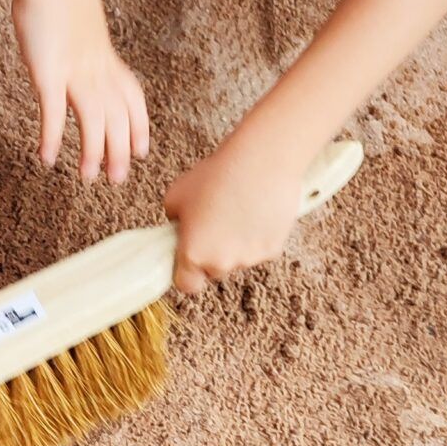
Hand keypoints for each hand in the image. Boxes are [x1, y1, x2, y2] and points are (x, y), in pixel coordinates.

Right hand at [12, 0, 149, 182]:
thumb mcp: (78, 27)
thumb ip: (80, 47)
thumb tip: (76, 56)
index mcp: (106, 59)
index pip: (133, 100)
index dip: (140, 126)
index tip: (143, 150)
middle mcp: (97, 70)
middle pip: (117, 118)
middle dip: (120, 151)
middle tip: (117, 180)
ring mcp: (74, 73)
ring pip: (93, 121)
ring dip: (92, 153)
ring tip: (87, 179)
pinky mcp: (48, 73)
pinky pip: (53, 113)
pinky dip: (51, 138)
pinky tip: (47, 159)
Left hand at [163, 132, 311, 292]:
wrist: (261, 160)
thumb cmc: (216, 174)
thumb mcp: (175, 196)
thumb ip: (173, 222)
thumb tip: (181, 229)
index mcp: (193, 255)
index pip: (187, 285)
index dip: (187, 273)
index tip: (189, 258)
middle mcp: (222, 263)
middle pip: (214, 271)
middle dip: (213, 254)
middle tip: (216, 224)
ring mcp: (249, 258)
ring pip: (239, 260)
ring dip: (237, 245)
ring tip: (238, 212)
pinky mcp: (273, 249)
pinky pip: (260, 249)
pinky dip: (258, 237)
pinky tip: (257, 212)